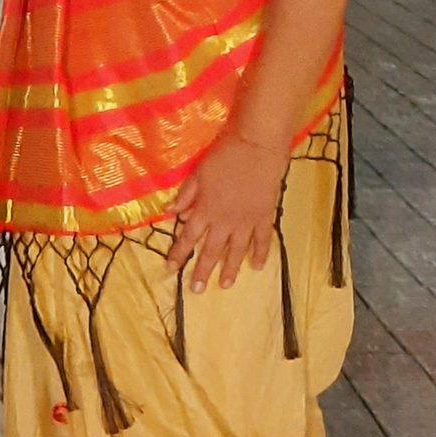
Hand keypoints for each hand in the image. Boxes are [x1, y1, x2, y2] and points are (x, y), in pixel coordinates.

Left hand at [167, 132, 286, 291]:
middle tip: (196, 290)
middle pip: (211, 250)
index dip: (178, 253)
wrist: (257, 146)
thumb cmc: (224, 154)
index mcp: (205, 209)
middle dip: (202, 271)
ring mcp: (246, 221)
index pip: (187, 237)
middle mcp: (224, 221)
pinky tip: (257, 266)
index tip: (170, 268)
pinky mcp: (265, 216)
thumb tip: (170, 212)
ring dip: (230, 269)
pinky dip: (260, 253)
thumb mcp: (198, 173)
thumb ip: (186, 195)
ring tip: (225, 285)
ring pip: (236, 251)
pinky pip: (263, 240)